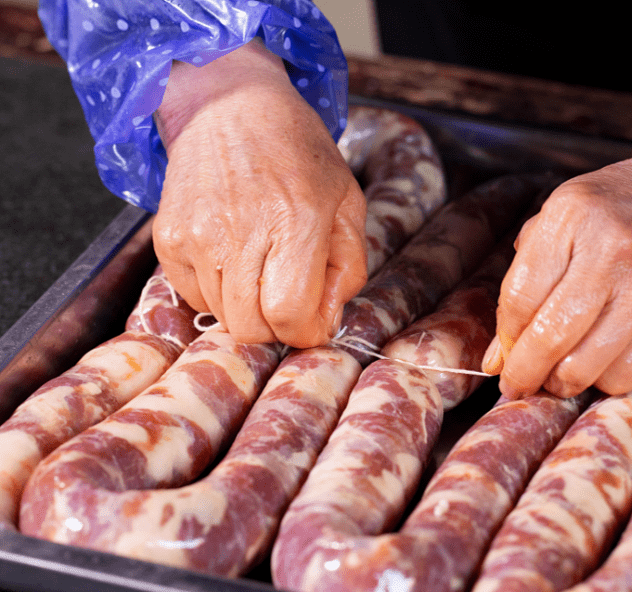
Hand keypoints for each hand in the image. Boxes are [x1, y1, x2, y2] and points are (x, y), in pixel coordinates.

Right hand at [153, 39, 366, 347]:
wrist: (229, 106)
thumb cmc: (297, 152)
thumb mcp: (347, 201)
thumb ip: (348, 266)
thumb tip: (327, 320)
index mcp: (296, 221)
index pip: (290, 315)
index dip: (308, 331)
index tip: (315, 318)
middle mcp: (241, 232)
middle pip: (252, 328)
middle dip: (278, 326)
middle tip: (289, 296)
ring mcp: (198, 237)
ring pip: (222, 317)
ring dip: (248, 307)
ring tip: (261, 265)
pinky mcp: (169, 239)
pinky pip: (193, 297)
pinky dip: (216, 291)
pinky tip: (232, 256)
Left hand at [482, 118, 631, 396]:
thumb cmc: (617, 208)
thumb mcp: (560, 215)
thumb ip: (524, 276)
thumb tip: (497, 356)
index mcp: (570, 216)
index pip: (519, 297)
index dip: (504, 336)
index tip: (501, 353)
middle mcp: (610, 253)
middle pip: (549, 337)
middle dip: (523, 372)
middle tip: (516, 384)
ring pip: (583, 366)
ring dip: (559, 382)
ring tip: (554, 376)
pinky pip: (623, 377)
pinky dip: (600, 381)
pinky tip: (595, 364)